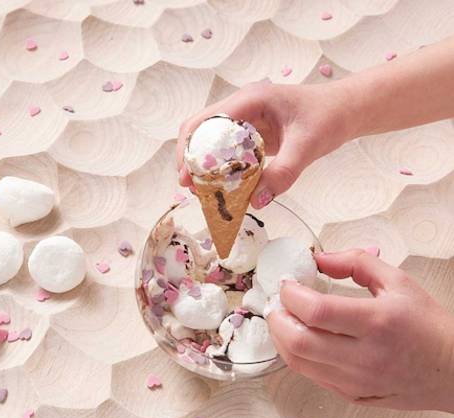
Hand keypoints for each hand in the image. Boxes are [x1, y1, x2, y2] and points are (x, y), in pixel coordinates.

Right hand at [176, 80, 352, 207]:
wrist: (345, 110)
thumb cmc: (329, 118)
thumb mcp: (308, 146)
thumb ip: (283, 174)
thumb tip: (257, 202)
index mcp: (250, 100)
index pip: (207, 120)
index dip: (191, 148)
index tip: (187, 175)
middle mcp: (241, 106)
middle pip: (199, 128)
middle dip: (190, 157)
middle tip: (189, 187)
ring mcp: (244, 118)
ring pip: (209, 138)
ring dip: (201, 163)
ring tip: (200, 189)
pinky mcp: (250, 132)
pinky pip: (225, 147)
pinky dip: (218, 166)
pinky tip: (221, 185)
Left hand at [267, 249, 453, 411]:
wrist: (453, 370)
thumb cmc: (427, 326)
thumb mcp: (398, 282)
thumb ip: (355, 263)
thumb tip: (319, 258)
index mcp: (377, 322)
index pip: (316, 311)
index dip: (290, 294)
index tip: (286, 283)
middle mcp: (365, 356)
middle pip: (299, 341)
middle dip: (277, 318)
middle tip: (277, 303)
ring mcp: (357, 380)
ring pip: (298, 362)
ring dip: (280, 338)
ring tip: (283, 319)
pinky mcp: (352, 394)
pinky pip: (311, 376)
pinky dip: (296, 355)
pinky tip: (299, 338)